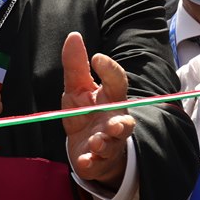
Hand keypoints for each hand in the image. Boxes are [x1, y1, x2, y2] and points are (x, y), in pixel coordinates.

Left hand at [61, 31, 134, 187]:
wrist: (87, 148)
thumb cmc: (86, 113)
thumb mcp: (77, 90)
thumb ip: (76, 66)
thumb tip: (74, 35)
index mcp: (111, 99)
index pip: (117, 82)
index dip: (109, 70)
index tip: (96, 57)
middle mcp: (115, 120)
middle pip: (126, 122)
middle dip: (121, 123)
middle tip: (114, 123)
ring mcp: (109, 142)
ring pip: (113, 144)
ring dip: (105, 143)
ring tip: (96, 141)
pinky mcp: (98, 161)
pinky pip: (97, 163)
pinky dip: (91, 162)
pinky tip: (84, 161)